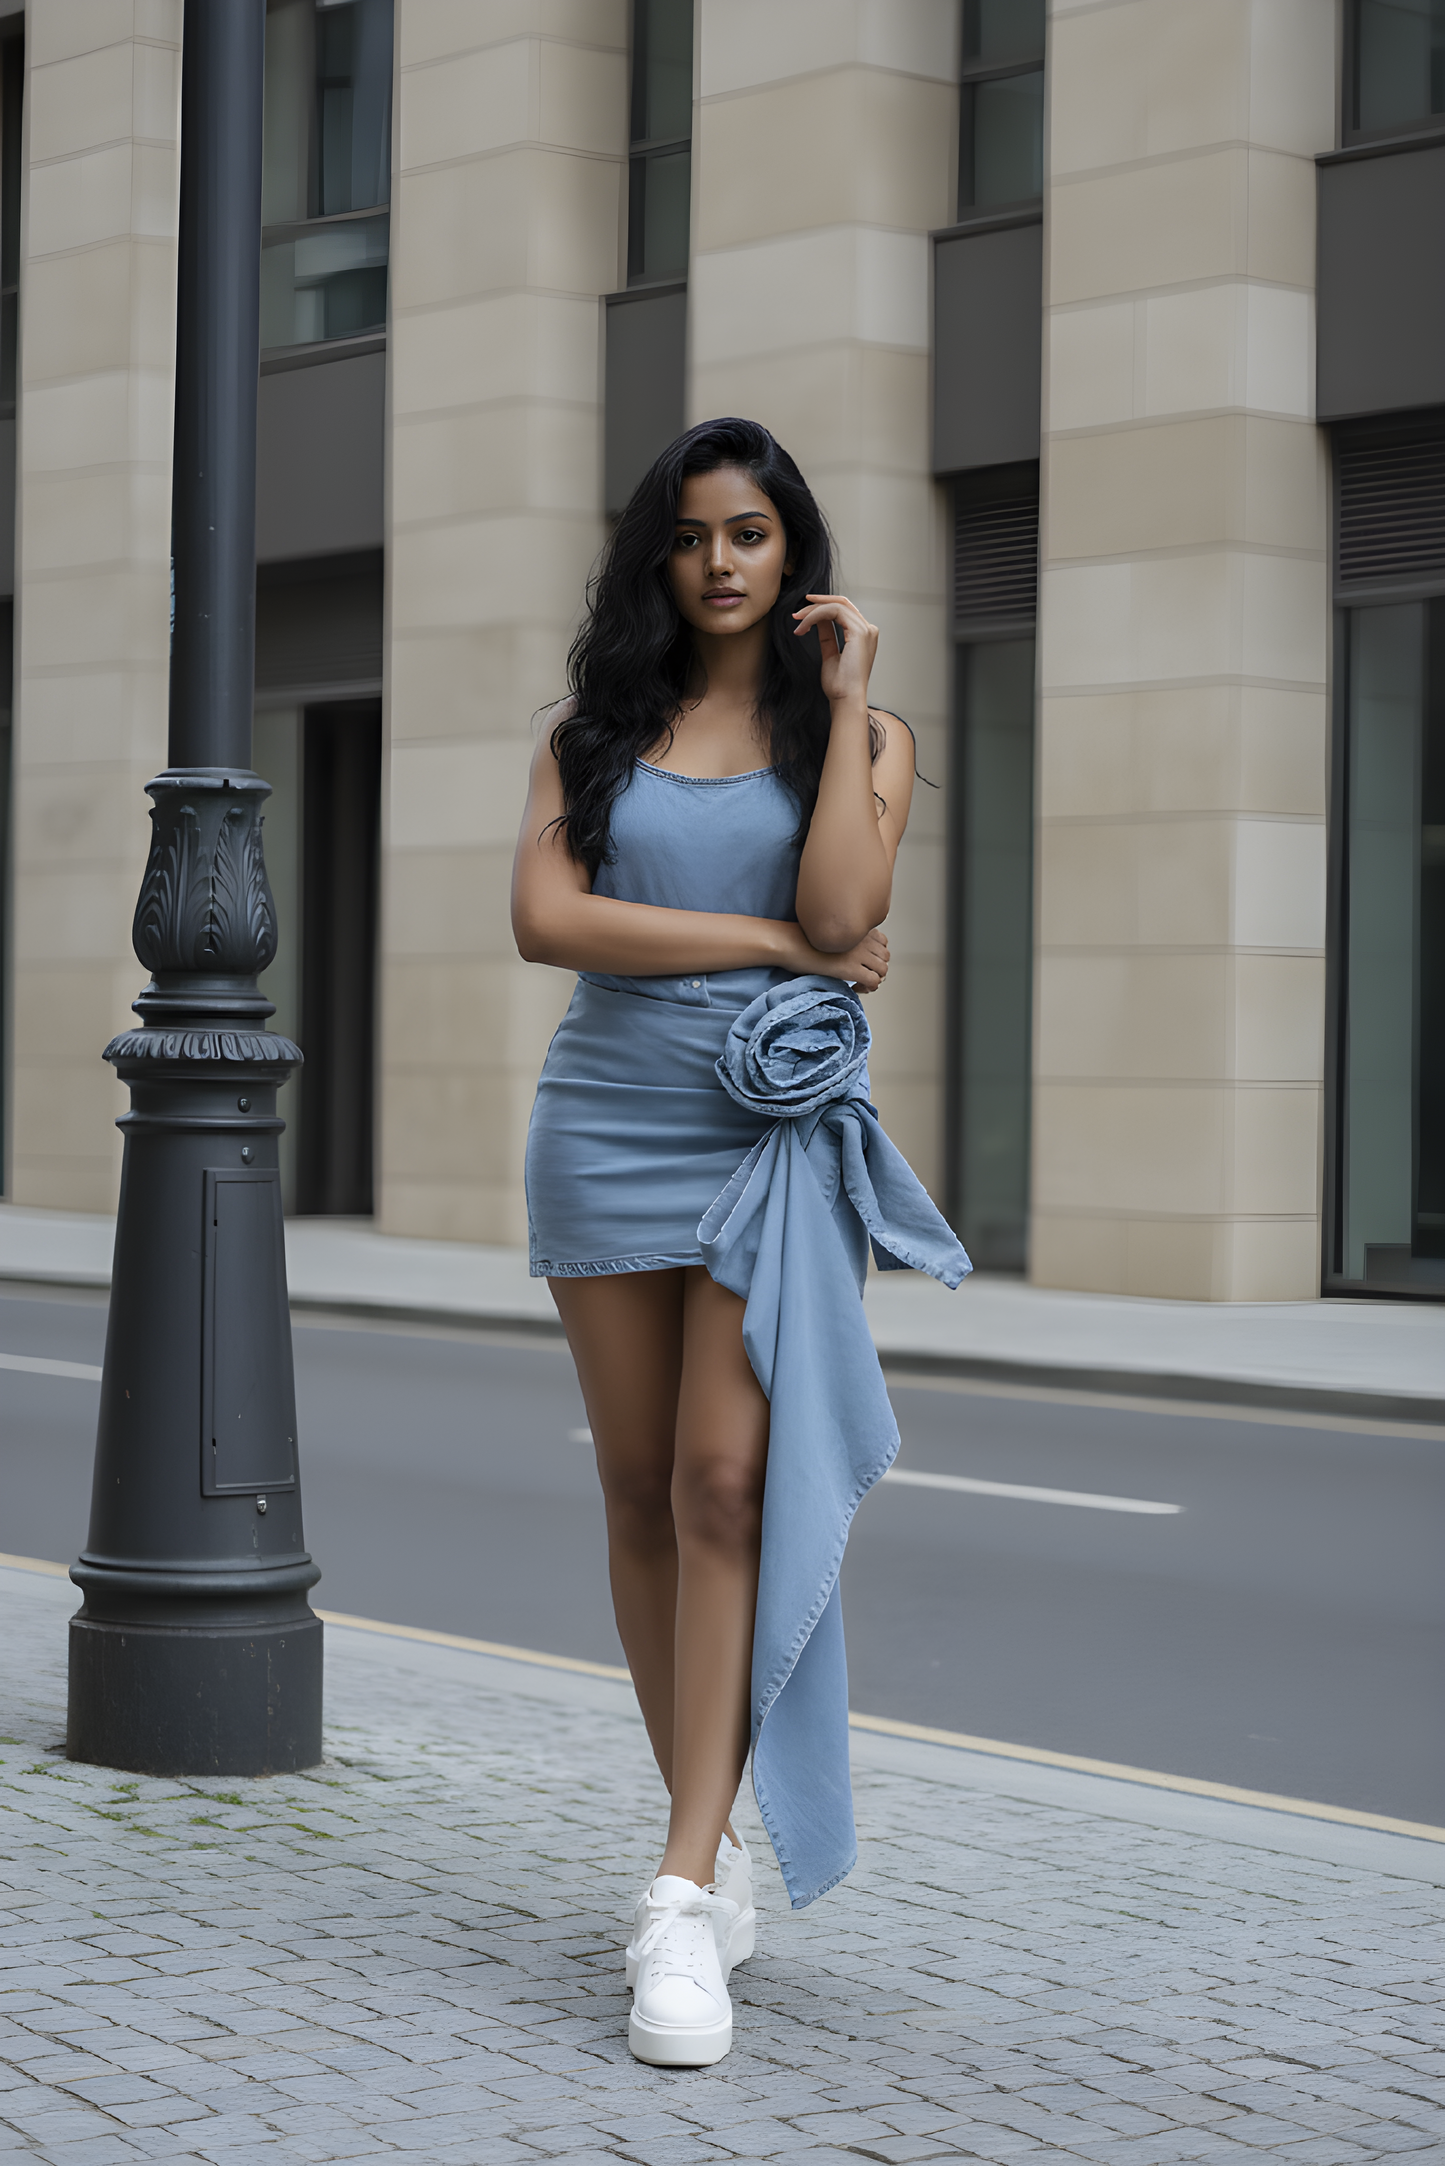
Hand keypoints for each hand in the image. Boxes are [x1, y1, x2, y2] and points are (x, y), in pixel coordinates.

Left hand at [792, 593, 877, 707]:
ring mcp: (866, 630)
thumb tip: (819, 620)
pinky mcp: (859, 632)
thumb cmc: (840, 685)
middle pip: (842, 604)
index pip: (844, 611)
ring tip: (798, 623)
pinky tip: (804, 625)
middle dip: (817, 604)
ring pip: (836, 606)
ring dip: (813, 611)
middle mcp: (868, 630)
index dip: (823, 607)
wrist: (846, 698)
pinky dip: (816, 615)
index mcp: (863, 636)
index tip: (804, 613)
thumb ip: (827, 635)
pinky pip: (834, 612)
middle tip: (797, 612)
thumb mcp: (830, 654)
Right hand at [797, 925, 889, 992]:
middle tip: (862, 975)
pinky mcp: (852, 969)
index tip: (864, 961)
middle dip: (876, 968)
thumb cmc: (801, 939)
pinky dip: (868, 988)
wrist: (791, 943)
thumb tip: (847, 953)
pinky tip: (855, 987)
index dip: (875, 954)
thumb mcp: (829, 933)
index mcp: (856, 927)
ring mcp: (859, 954)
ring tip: (859, 983)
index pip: (882, 941)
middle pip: (885, 957)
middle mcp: (862, 939)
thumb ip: (844, 939)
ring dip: (874, 978)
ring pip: (882, 970)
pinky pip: (874, 982)